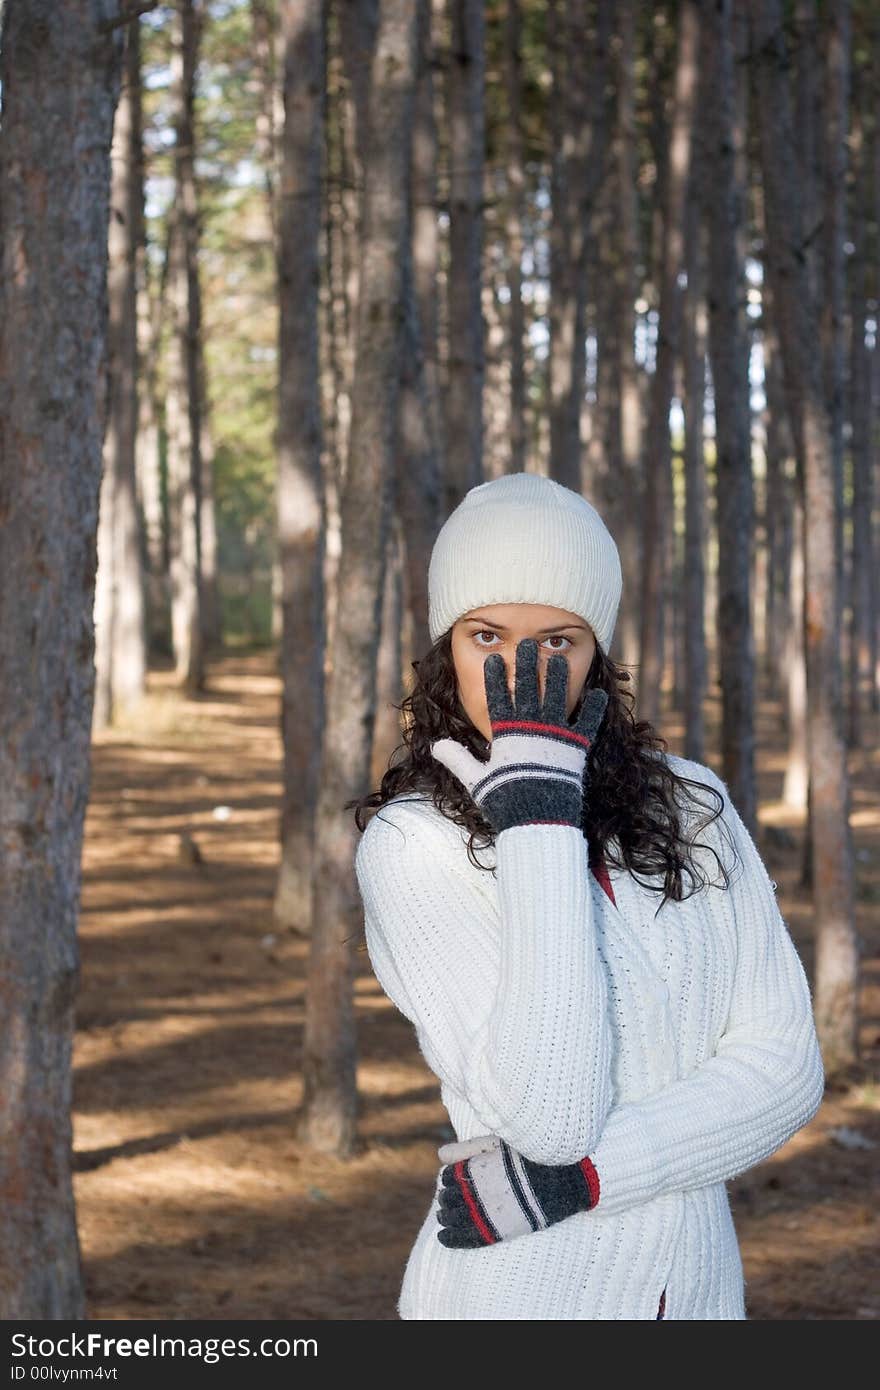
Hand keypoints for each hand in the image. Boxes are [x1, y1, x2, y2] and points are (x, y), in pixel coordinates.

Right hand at [430, 637, 608, 832]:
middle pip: (527, 688)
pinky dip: (594, 708)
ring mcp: (555, 735)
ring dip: (555, 677)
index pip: (497, 698)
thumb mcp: (476, 780)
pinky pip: (587, 723)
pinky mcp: (577, 748)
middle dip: (525, 664)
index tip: (494, 659)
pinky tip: (599, 693)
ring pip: (556, 697)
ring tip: (555, 658)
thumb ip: (457, 759)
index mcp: (506, 734)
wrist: (539, 820)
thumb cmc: (505, 802)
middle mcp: (531, 728)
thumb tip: (435, 746)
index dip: (495, 678)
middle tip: (526, 644)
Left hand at [435, 1132, 599, 1247]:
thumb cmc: (529, 1157)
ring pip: (453, 1218)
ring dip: (446, 1218)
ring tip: (444, 1219)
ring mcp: (486, 1213)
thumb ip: (467, 1149)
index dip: (449, 1180)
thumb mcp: (497, 1144)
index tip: (452, 1182)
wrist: (561, 1178)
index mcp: (476, 1168)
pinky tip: (444, 1238)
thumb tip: (440, 1154)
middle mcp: (476, 1191)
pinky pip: (466, 1238)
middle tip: (446, 1202)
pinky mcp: (497, 1231)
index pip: (450, 1176)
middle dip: (446, 1199)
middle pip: (449, 1197)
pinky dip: (452, 1239)